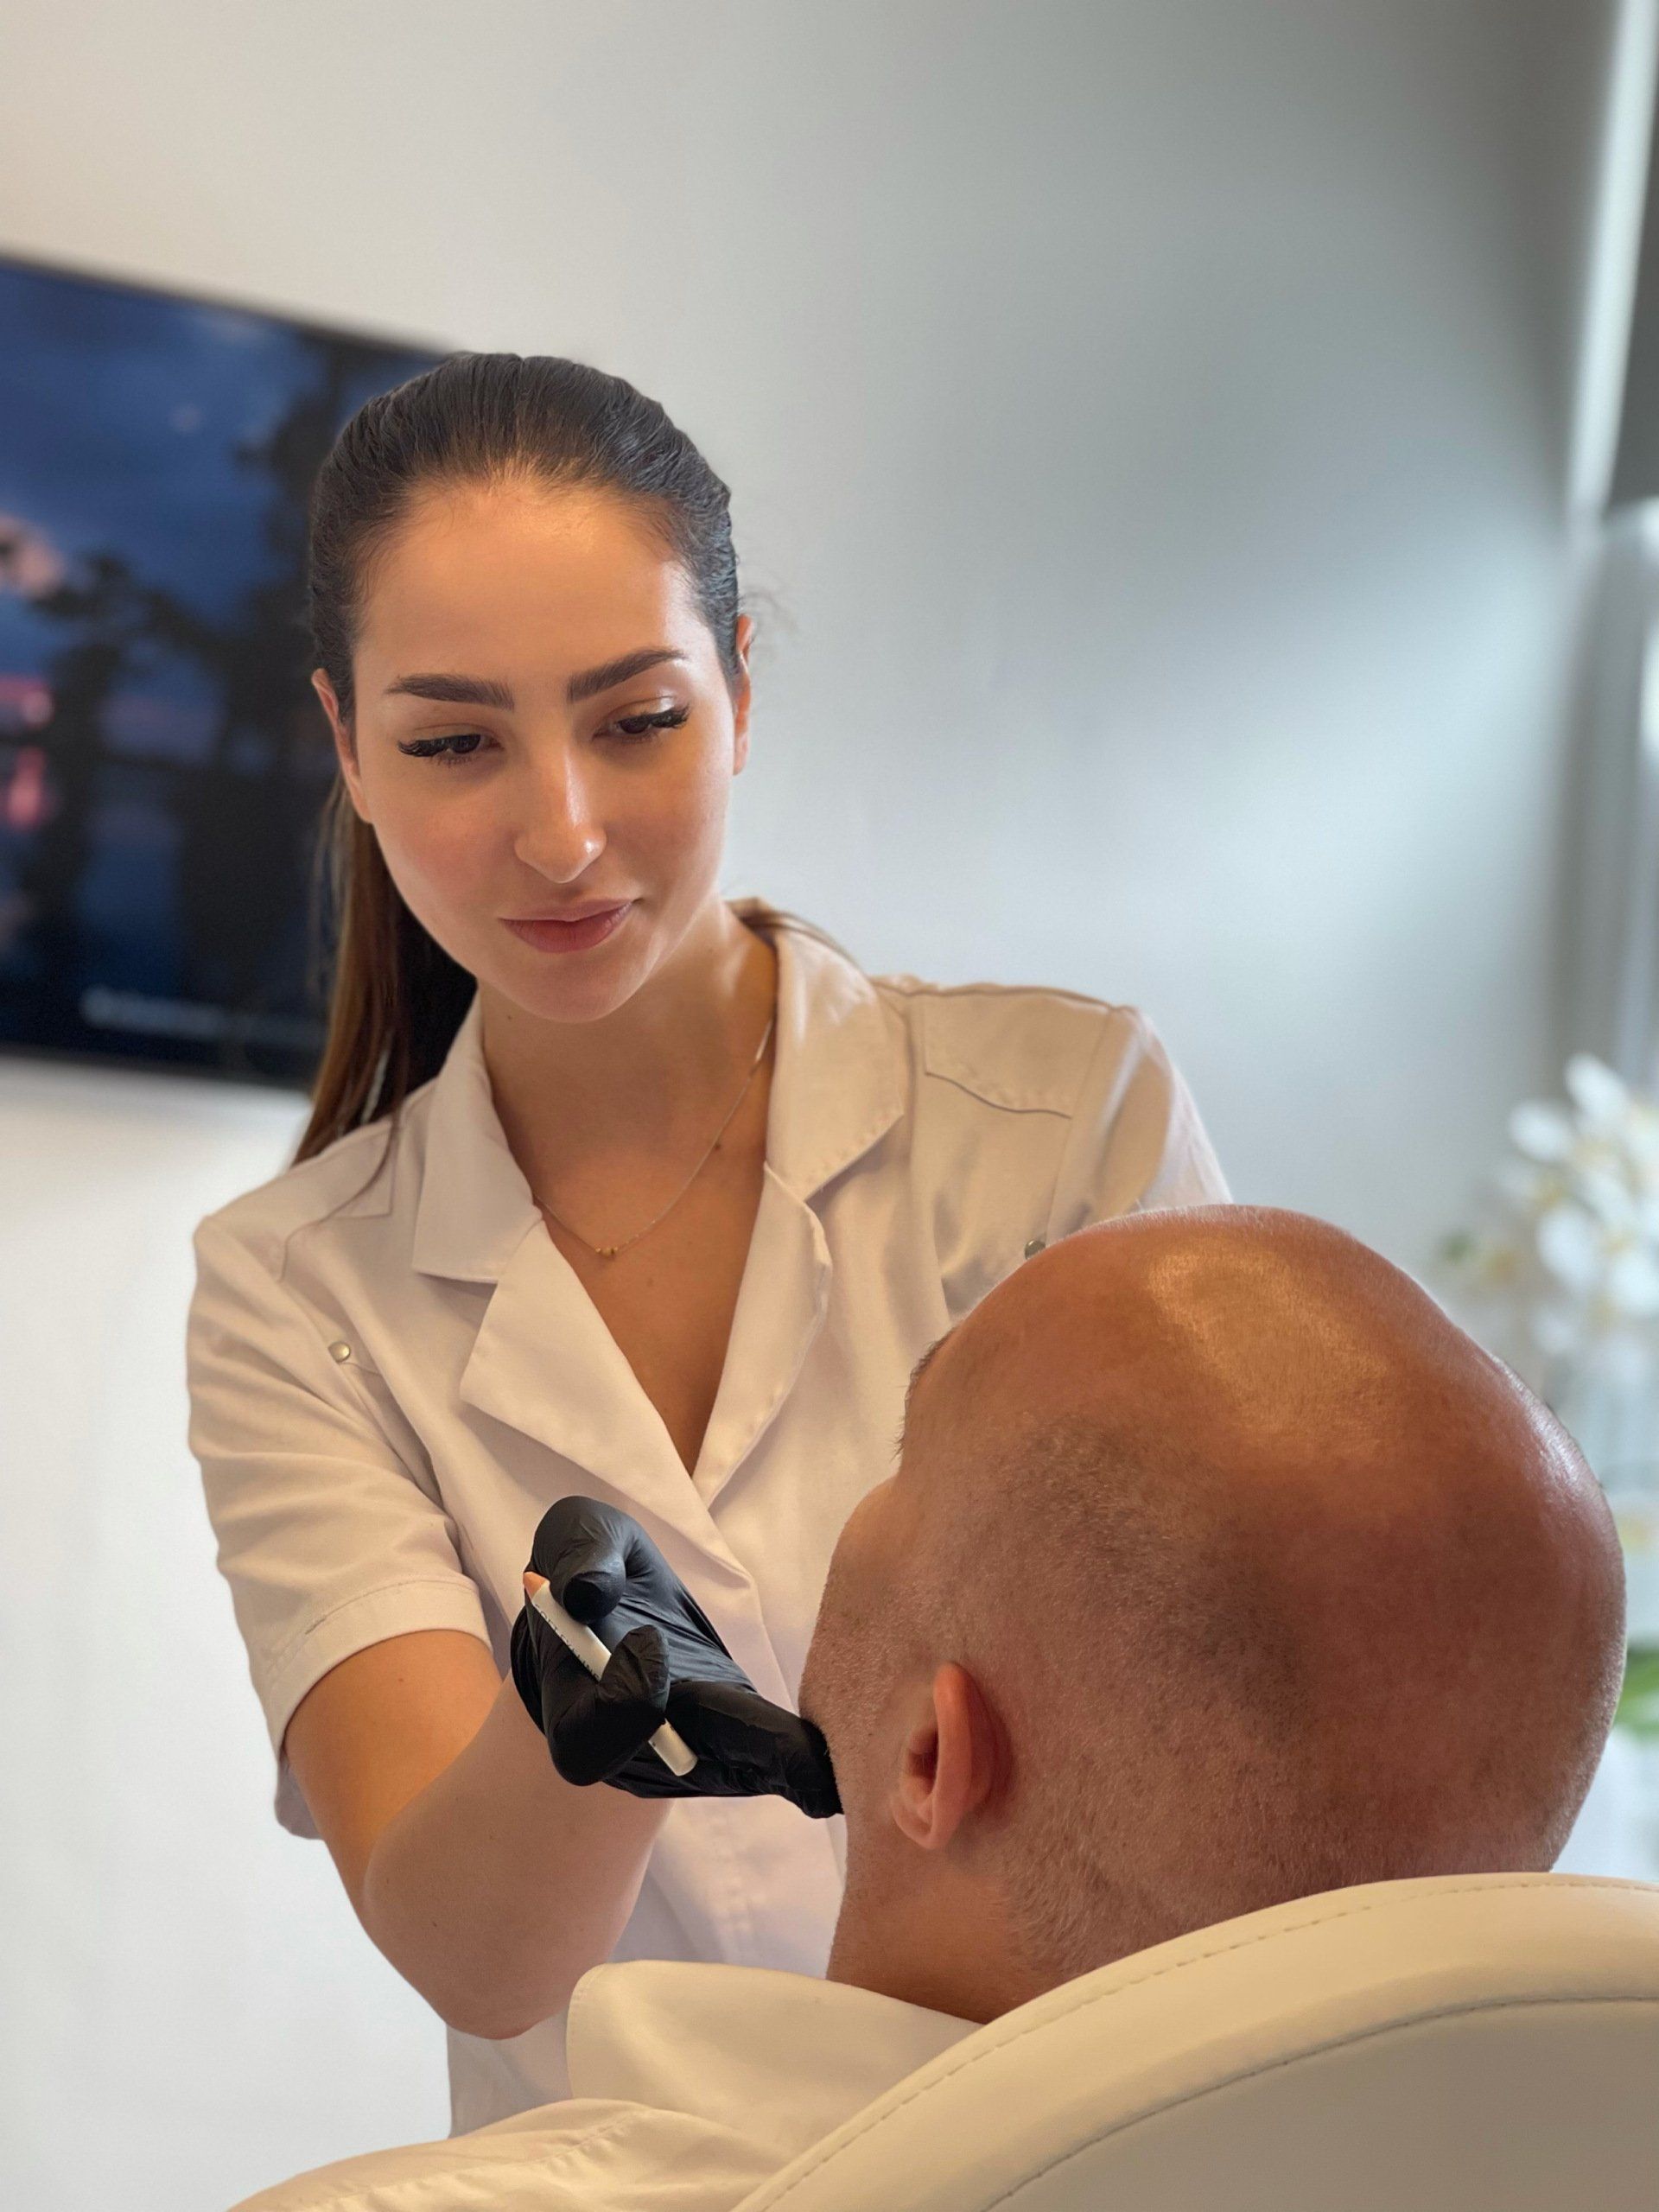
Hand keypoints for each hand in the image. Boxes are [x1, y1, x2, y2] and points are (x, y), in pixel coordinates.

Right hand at [510, 1496, 840, 1818]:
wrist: (606, 1600)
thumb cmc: (594, 1562)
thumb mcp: (580, 1537)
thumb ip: (585, 1559)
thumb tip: (589, 1593)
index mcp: (575, 1696)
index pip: (591, 1735)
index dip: (622, 1700)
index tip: (649, 1640)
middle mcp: (627, 1742)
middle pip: (678, 1769)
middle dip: (746, 1765)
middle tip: (810, 1772)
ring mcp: (676, 1750)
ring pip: (731, 1772)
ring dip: (784, 1770)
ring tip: (833, 1775)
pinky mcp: (720, 1742)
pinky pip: (757, 1761)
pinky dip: (795, 1762)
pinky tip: (834, 1767)